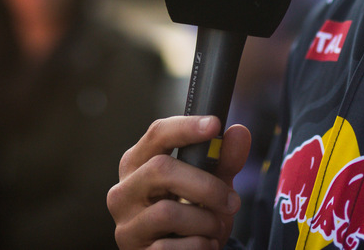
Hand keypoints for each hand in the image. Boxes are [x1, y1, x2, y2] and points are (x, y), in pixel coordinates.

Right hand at [107, 115, 251, 249]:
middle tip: (232, 201)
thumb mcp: (209, 186)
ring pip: (167, 212)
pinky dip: (198, 246)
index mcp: (138, 163)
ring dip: (205, 222)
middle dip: (206, 186)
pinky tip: (204, 245)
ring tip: (215, 228)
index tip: (214, 124)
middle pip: (161, 168)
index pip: (157, 134)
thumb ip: (223, 161)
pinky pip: (170, 247)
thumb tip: (239, 132)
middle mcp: (124, 189)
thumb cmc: (189, 214)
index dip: (186, 127)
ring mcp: (126, 222)